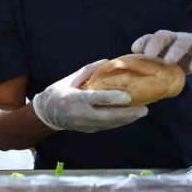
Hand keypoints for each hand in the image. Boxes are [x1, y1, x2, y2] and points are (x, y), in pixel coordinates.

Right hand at [32, 59, 147, 132]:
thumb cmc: (57, 93)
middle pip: (107, 116)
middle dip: (127, 114)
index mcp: (73, 99)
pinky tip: (131, 117)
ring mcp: (85, 124)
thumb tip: (107, 62)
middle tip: (144, 109)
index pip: (95, 99)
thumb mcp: (69, 79)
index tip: (127, 96)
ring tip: (142, 112)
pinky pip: (107, 126)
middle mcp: (80, 114)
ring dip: (127, 119)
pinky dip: (120, 122)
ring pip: (110, 123)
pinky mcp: (89, 130)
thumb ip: (88, 71)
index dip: (111, 98)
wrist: (46, 114)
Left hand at [131, 29, 191, 74]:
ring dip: (175, 50)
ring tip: (169, 61)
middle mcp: (177, 38)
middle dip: (155, 43)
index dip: (143, 42)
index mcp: (165, 43)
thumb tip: (140, 89)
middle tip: (149, 54)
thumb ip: (159, 71)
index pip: (151, 38)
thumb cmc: (188, 58)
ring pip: (183, 42)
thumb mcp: (173, 64)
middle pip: (164, 35)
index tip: (134, 50)